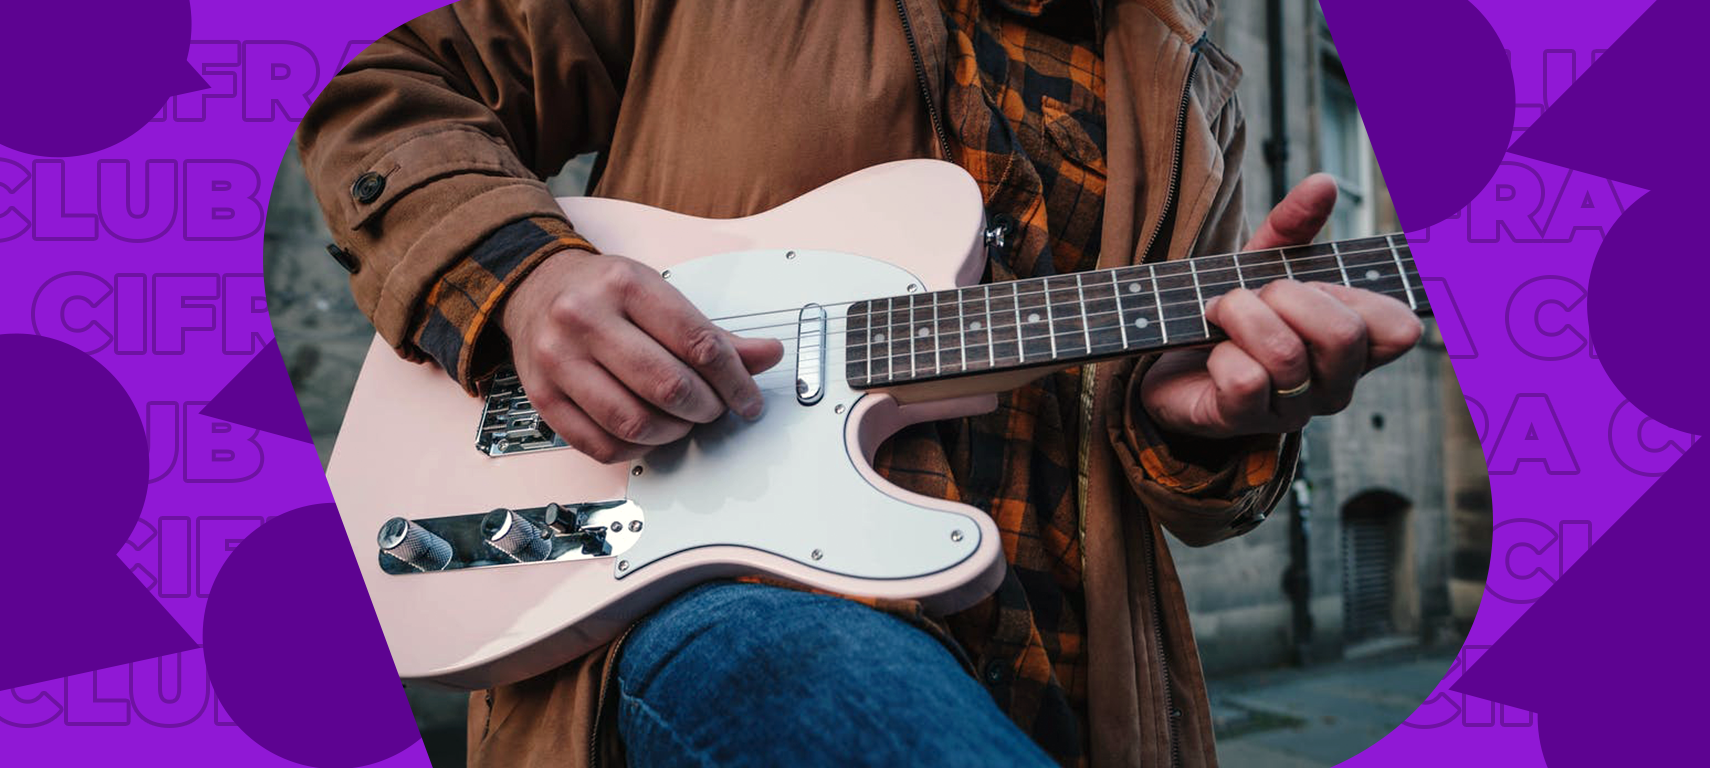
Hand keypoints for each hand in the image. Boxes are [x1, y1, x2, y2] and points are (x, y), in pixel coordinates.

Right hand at [501, 249, 784, 462]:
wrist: (535, 290)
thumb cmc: (602, 293)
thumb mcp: (658, 293)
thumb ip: (712, 332)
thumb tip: (766, 356)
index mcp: (624, 286)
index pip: (697, 343)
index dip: (734, 380)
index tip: (748, 399)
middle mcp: (585, 319)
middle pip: (668, 387)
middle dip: (706, 408)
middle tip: (714, 408)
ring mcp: (558, 361)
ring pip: (635, 423)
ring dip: (674, 432)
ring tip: (683, 421)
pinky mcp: (544, 397)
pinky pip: (601, 445)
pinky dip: (636, 449)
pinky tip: (648, 433)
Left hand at [1139, 174, 1423, 439]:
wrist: (1168, 363)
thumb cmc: (1230, 319)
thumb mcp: (1261, 264)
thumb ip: (1293, 225)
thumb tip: (1322, 183)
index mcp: (1354, 347)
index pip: (1399, 329)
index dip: (1354, 295)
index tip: (1309, 284)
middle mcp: (1335, 385)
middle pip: (1343, 335)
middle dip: (1285, 296)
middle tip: (1252, 296)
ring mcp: (1292, 410)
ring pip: (1285, 355)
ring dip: (1240, 317)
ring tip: (1219, 312)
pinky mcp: (1244, 422)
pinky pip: (1245, 381)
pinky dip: (1219, 353)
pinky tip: (1211, 352)